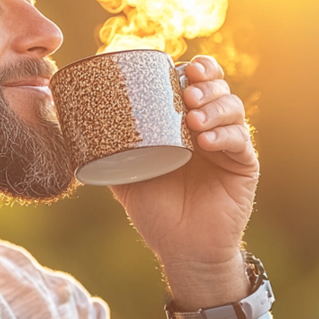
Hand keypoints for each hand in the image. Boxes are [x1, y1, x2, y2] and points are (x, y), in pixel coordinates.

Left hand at [110, 56, 258, 310]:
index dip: (197, 68)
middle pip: (219, 88)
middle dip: (206, 82)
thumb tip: (73, 127)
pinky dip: (224, 135)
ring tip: (193, 119)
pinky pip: (240, 141)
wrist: (182, 250)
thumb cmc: (156, 214)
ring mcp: (229, 146)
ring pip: (232, 108)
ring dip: (215, 107)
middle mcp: (211, 128)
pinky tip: (205, 141)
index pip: (198, 83)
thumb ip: (107, 152)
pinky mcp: (244, 165)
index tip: (182, 68)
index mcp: (186, 123)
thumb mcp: (125, 178)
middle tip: (187, 93)